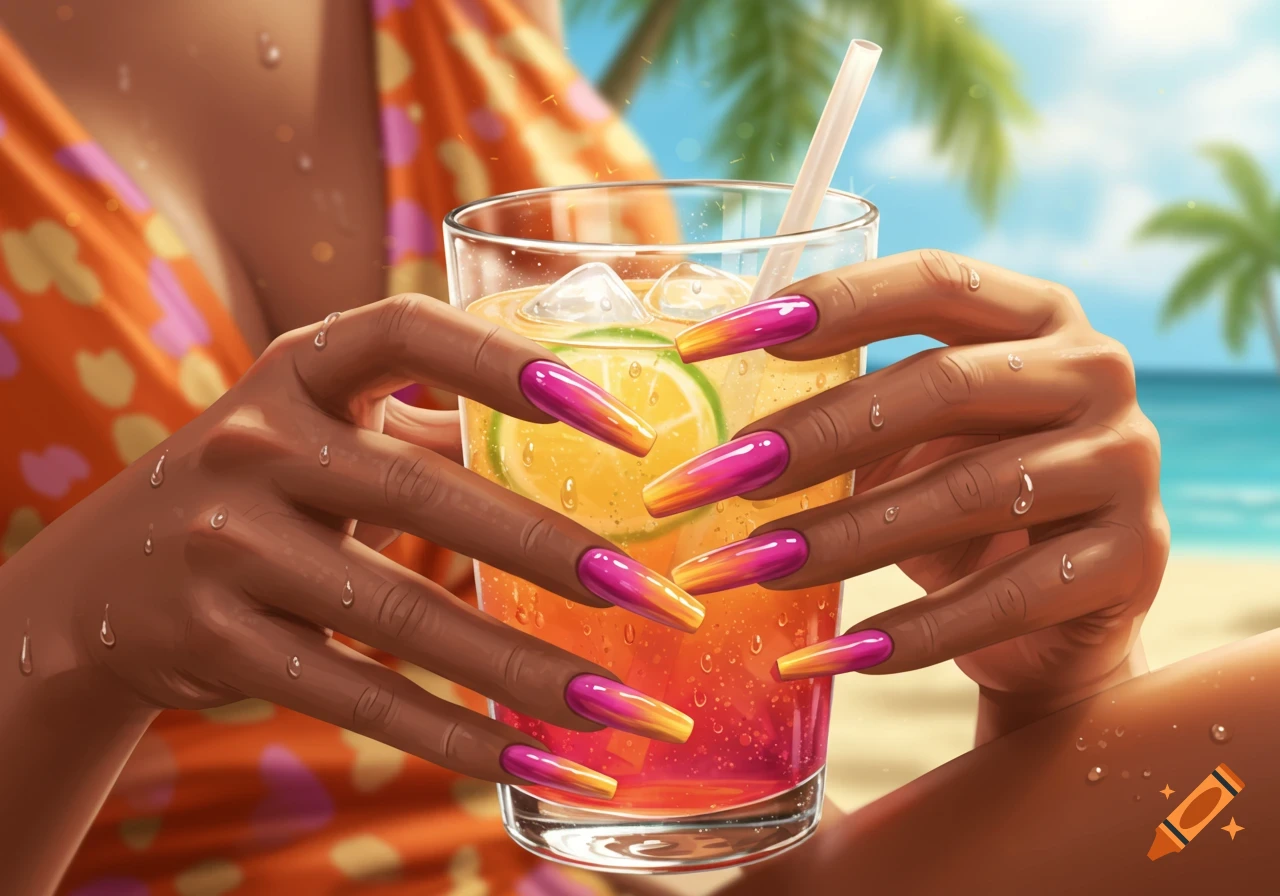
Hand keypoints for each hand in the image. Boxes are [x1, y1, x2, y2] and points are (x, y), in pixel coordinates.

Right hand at [3, 294, 701, 798]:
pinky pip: (359, 696)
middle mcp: (255, 443)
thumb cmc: (262, 488)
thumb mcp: (323, 430)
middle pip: (426, 495)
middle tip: (660, 600)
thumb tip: (585, 433)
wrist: (103, 583)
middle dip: (556, 551)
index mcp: (298, 370)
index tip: (621, 421)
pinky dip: (456, 736)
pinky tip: (538, 764)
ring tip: (626, 708)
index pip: (408, 332)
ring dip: (526, 669)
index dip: (512, 363)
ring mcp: (227, 545)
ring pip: (402, 614)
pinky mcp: (219, 642)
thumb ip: (430, 422)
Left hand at [642, 250, 1169, 733]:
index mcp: (1036, 313)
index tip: (708, 345)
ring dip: (840, 538)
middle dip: (809, 438)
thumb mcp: (910, 436)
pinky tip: (826, 655)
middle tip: (710, 481)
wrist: (1060, 613)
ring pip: (966, 494)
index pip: (929, 281)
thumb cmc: (959, 498)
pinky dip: (908, 633)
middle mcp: (1093, 371)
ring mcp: (1125, 462)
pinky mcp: (1134, 559)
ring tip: (743, 568)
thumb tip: (707, 411)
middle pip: (939, 388)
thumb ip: (845, 403)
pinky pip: (1005, 598)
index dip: (823, 305)